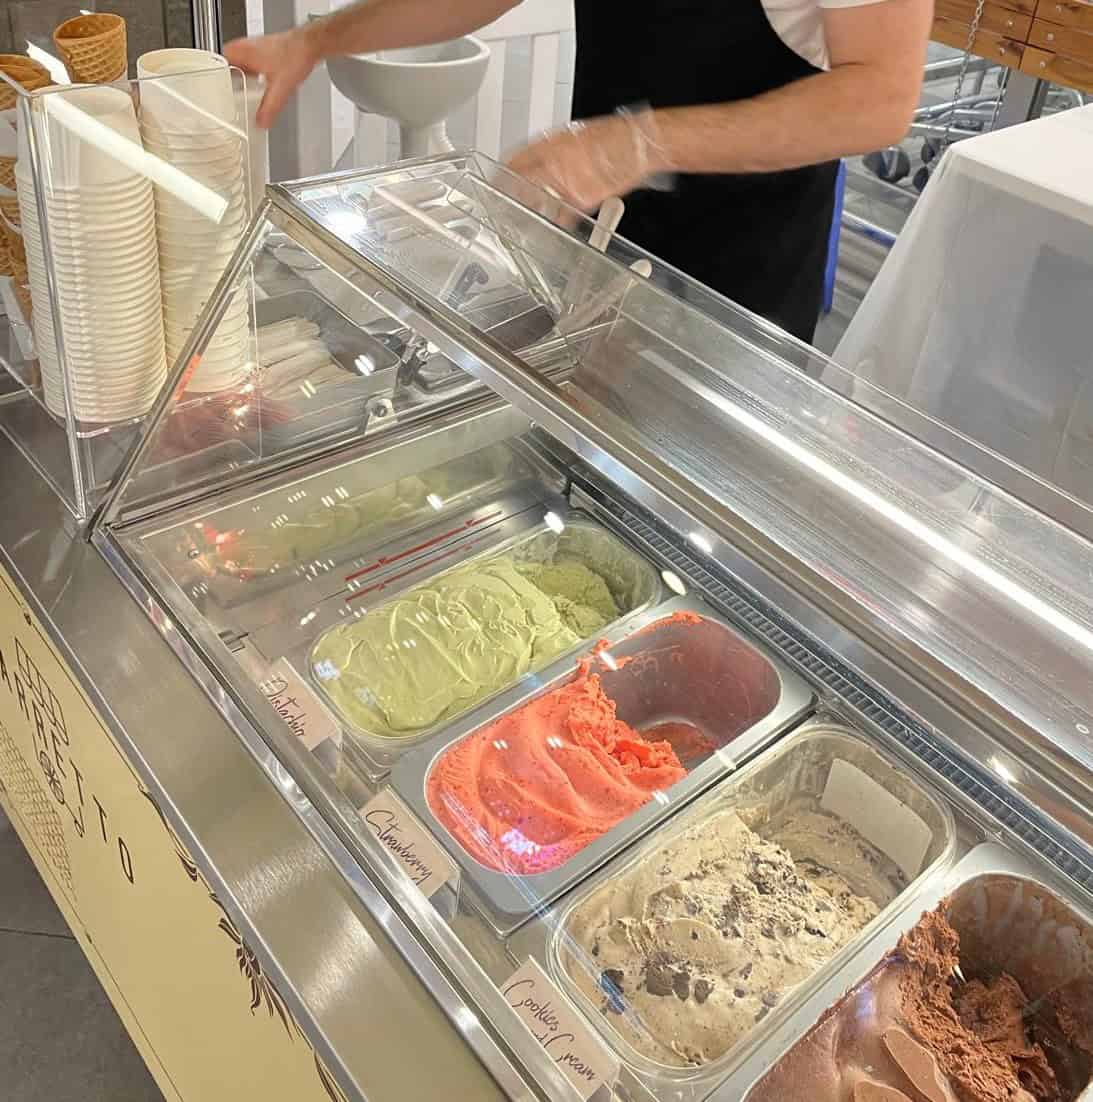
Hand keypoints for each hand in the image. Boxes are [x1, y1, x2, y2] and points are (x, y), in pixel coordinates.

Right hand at [224, 27, 319, 127]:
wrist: (309, 45)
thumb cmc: (295, 55)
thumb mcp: (280, 88)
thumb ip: (269, 108)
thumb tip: (261, 123)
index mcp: (240, 52)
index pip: (216, 66)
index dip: (216, 83)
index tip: (218, 96)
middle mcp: (243, 48)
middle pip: (226, 69)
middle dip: (228, 85)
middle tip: (231, 100)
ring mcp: (252, 49)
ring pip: (238, 68)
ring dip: (240, 81)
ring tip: (243, 96)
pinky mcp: (262, 53)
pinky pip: (250, 67)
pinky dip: (252, 78)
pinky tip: (259, 87)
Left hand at [506, 111, 668, 211]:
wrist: (636, 145)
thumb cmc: (611, 136)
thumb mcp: (575, 134)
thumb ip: (555, 148)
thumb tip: (542, 159)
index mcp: (552, 143)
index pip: (518, 160)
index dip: (505, 172)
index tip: (498, 180)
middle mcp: (556, 164)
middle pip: (523, 184)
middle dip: (512, 196)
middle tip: (505, 204)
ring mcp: (568, 184)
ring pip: (541, 202)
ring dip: (533, 210)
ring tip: (527, 216)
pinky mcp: (583, 200)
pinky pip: (564, 214)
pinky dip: (560, 218)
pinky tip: (557, 220)